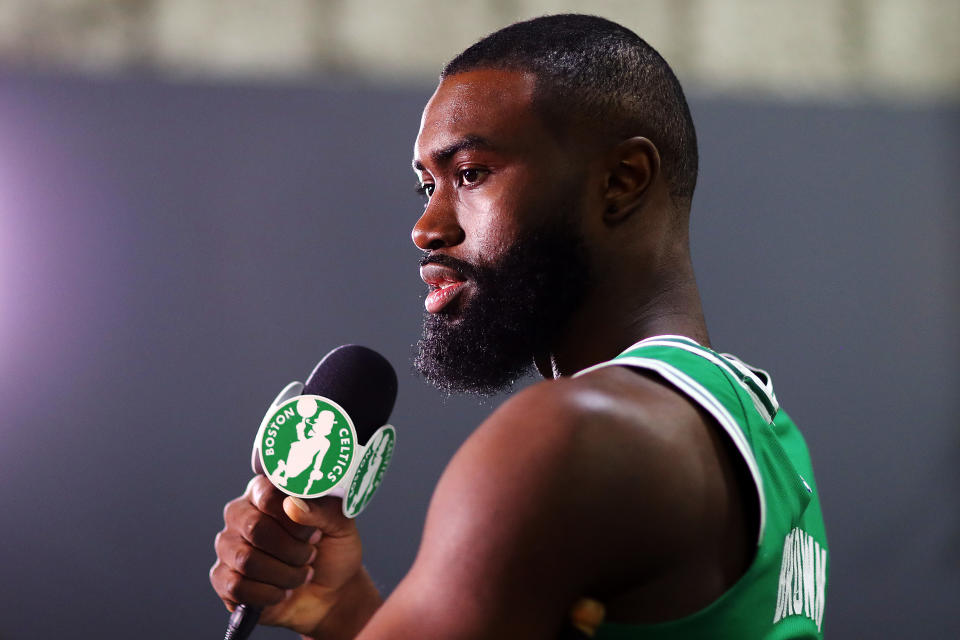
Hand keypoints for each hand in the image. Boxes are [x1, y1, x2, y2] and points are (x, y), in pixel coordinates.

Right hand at [210, 476, 378, 636]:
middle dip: (292, 549)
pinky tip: (283, 592)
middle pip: (255, 527)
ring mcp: (228, 546)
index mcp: (266, 492)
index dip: (294, 518)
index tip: (314, 531)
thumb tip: (293, 505)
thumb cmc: (332, 550)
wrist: (331, 592)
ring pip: (246, 560)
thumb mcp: (341, 526)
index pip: (267, 494)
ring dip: (285, 574)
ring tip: (301, 575)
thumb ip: (323, 509)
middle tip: (310, 555)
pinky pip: (237, 587)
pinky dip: (269, 594)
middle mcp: (241, 514)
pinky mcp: (222, 578)